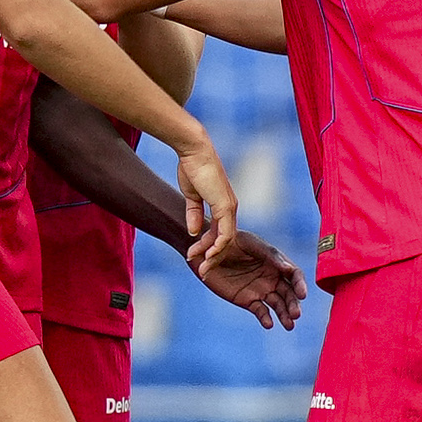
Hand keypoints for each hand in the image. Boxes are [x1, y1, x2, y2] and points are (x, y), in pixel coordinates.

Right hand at [176, 139, 238, 262]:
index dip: (207, 247)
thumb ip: (193, 213)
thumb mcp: (192, 196)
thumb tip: (194, 232)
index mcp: (222, 206)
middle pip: (225, 240)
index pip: (219, 233)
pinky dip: (218, 246)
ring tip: (203, 267)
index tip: (193, 255)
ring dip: (214, 255)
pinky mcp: (225, 206)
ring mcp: (229, 208)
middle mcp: (229, 208)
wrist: (193, 152)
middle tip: (201, 269)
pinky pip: (225, 233)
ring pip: (226, 240)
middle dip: (212, 256)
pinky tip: (209, 255)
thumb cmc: (192, 168)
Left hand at [190, 226, 309, 328]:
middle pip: (288, 294)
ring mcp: (261, 290)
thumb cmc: (232, 241)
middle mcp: (272, 278)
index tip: (302, 294)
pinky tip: (268, 324)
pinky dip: (265, 318)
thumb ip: (270, 255)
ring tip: (289, 325)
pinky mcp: (247, 301)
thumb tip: (288, 268)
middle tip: (296, 314)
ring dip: (284, 315)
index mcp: (276, 263)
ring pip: (277, 305)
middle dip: (293, 304)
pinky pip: (260, 311)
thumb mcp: (251, 244)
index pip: (294, 275)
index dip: (300, 285)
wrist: (207, 251)